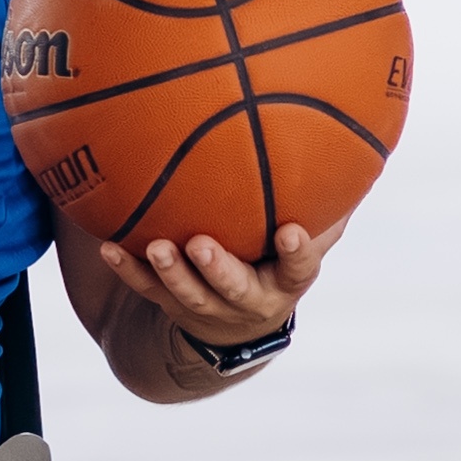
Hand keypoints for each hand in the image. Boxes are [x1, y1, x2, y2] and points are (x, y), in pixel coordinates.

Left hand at [85, 219, 330, 352]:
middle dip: (218, 269)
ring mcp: (209, 306)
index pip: (300, 267)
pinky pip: (147, 289)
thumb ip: (325, 200)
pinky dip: (128, 269)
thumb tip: (352, 138)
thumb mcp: (308, 236)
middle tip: (200, 244)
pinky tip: (108, 247)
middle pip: (235, 288)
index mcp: (288, 279)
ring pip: (188, 294)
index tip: (290, 230)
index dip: (297, 251)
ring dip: (170, 272)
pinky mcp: (172, 304)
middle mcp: (251, 298)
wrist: (240, 321)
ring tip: (156, 247)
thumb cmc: (278, 258)